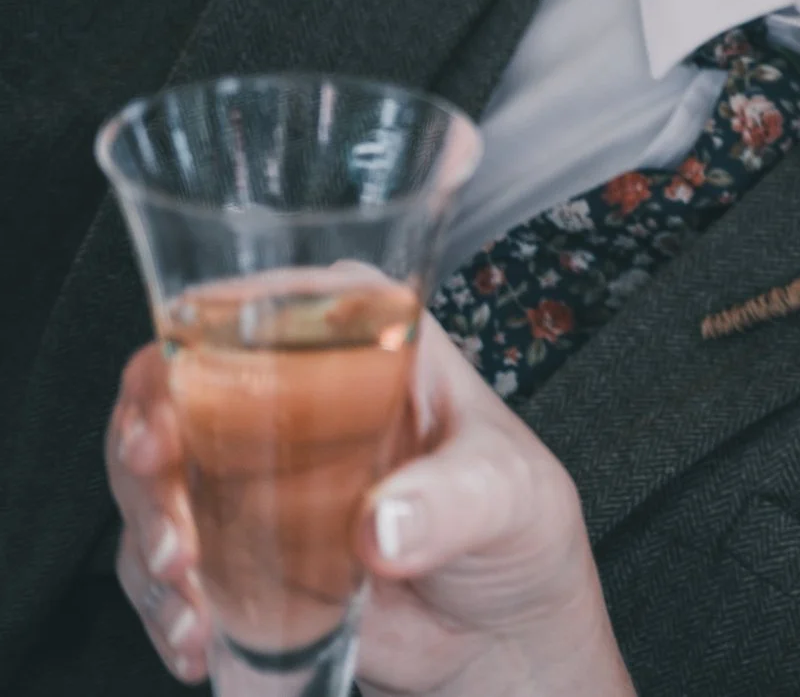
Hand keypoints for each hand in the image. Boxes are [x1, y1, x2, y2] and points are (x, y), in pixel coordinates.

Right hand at [109, 313, 634, 696]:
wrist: (501, 633)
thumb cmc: (517, 529)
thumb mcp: (509, 496)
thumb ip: (454, 502)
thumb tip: (385, 525)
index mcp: (372, 345)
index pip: (274, 301)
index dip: (207, 330)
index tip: (179, 391)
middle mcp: (300, 400)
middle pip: (182, 384)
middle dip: (146, 437)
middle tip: (163, 487)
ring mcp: (257, 477)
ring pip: (154, 477)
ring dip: (150, 529)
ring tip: (185, 579)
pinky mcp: (238, 550)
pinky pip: (166, 565)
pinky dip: (164, 601)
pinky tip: (196, 632)